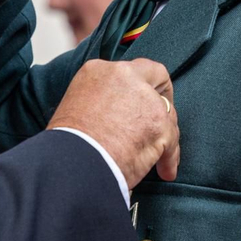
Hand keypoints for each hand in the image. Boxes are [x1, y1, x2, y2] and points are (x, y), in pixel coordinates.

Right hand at [48, 58, 178, 187]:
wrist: (72, 164)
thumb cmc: (68, 145)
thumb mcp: (77, 106)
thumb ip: (101, 100)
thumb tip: (117, 115)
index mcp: (99, 70)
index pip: (132, 69)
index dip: (143, 86)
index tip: (143, 101)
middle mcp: (124, 76)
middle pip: (157, 80)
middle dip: (162, 104)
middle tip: (159, 125)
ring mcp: (145, 98)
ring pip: (167, 113)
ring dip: (165, 136)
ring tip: (159, 159)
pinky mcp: (158, 123)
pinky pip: (172, 140)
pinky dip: (169, 157)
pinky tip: (164, 171)